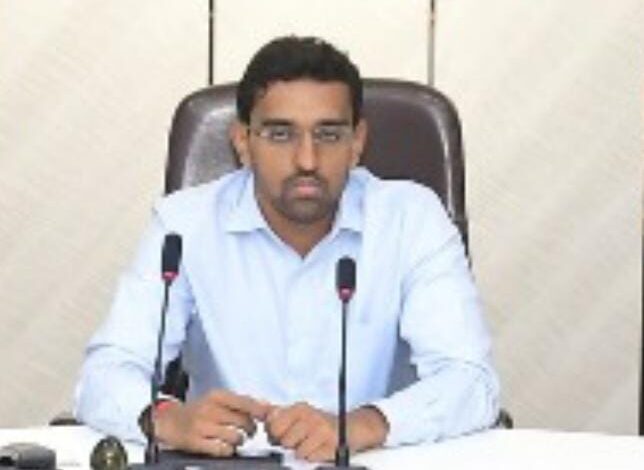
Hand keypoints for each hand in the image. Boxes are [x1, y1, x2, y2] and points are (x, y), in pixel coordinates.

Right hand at [154, 390, 268, 456]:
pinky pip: (223, 449)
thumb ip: (239, 402)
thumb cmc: (198, 411)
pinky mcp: (196, 442)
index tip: (267, 416)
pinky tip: (225, 446)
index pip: (245, 402)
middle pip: (243, 421)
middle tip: (249, 431)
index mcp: (216, 396)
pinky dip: (228, 450)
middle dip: (250, 428)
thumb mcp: (216, 400)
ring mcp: (202, 426)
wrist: (170, 422)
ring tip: (236, 439)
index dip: (259, 410)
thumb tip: (265, 406)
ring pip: (235, 436)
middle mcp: (209, 409)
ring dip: (240, 440)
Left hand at [264, 402, 389, 461]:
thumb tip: (259, 410)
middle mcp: (310, 416)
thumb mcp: (299, 413)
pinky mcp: (330, 444)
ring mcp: (321, 430)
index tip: (283, 433)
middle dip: (289, 444)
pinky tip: (319, 449)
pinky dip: (313, 457)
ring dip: (302, 452)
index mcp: (299, 408)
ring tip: (310, 444)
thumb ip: (277, 413)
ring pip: (297, 451)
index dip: (275, 435)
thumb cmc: (320, 423)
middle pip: (284, 441)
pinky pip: (310, 458)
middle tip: (299, 440)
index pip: (273, 426)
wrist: (350, 428)